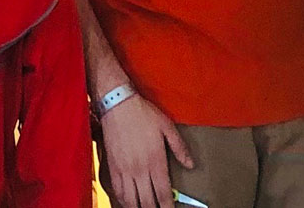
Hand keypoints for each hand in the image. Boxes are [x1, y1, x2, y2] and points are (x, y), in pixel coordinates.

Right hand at [98, 90, 193, 207]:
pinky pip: (117, 191)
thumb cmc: (143, 114)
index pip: (163, 192)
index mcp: (155, 160)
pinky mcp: (113, 167)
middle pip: (147, 201)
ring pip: (131, 200)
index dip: (167, 205)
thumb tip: (190, 164)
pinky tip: (128, 203)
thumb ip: (180, 148)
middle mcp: (140, 169)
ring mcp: (125, 170)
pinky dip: (123, 201)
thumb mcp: (167, 126)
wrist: (117, 104)